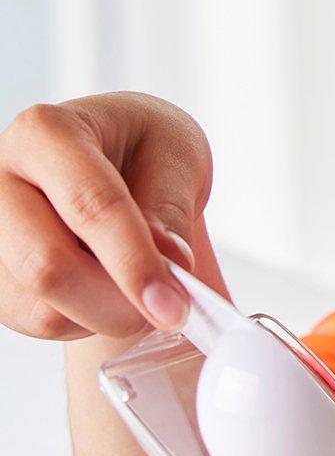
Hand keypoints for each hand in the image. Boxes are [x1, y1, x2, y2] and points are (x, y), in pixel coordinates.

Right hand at [0, 93, 212, 339]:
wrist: (116, 159)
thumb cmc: (145, 149)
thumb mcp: (177, 157)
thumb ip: (169, 210)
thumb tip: (169, 263)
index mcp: (45, 133)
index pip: (88, 205)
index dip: (134, 261)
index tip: (173, 305)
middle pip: (46, 264)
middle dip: (118, 304)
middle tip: (171, 310)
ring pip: (40, 306)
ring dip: (106, 314)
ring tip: (136, 282)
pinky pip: (36, 322)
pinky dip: (84, 322)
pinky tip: (105, 290)